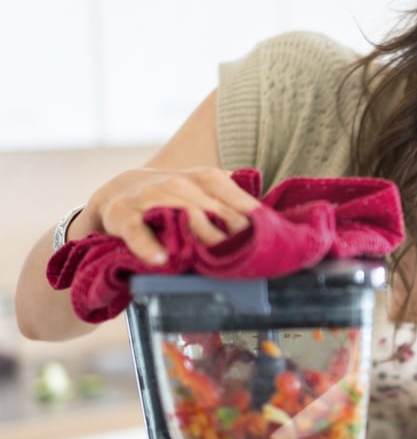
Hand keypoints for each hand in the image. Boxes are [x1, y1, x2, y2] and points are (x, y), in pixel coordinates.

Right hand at [83, 166, 261, 263]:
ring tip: (210, 259)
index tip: (263, 240)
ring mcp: (149, 197)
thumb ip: (235, 205)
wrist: (121, 191)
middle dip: (227, 233)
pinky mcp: (122, 215)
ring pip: (178, 217)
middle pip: (210, 211)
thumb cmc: (175, 199)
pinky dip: (148, 246)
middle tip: (243, 256)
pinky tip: (161, 260)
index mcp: (206, 178)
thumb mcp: (207, 194)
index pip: (233, 198)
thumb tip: (272, 224)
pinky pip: (137, 232)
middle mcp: (179, 183)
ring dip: (196, 236)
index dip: (248, 219)